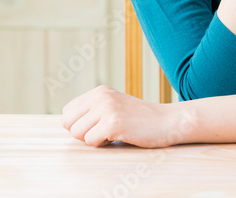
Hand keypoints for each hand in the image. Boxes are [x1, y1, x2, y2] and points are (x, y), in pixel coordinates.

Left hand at [61, 85, 192, 147]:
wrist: (168, 122)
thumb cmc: (140, 119)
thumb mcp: (113, 106)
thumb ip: (92, 110)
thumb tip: (66, 123)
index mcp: (98, 91)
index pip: (67, 112)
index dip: (79, 125)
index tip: (98, 126)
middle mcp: (100, 96)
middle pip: (68, 123)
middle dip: (83, 134)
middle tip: (104, 132)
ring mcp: (106, 108)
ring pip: (77, 133)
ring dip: (93, 139)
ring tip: (113, 133)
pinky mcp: (113, 123)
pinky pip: (91, 141)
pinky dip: (103, 144)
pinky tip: (119, 136)